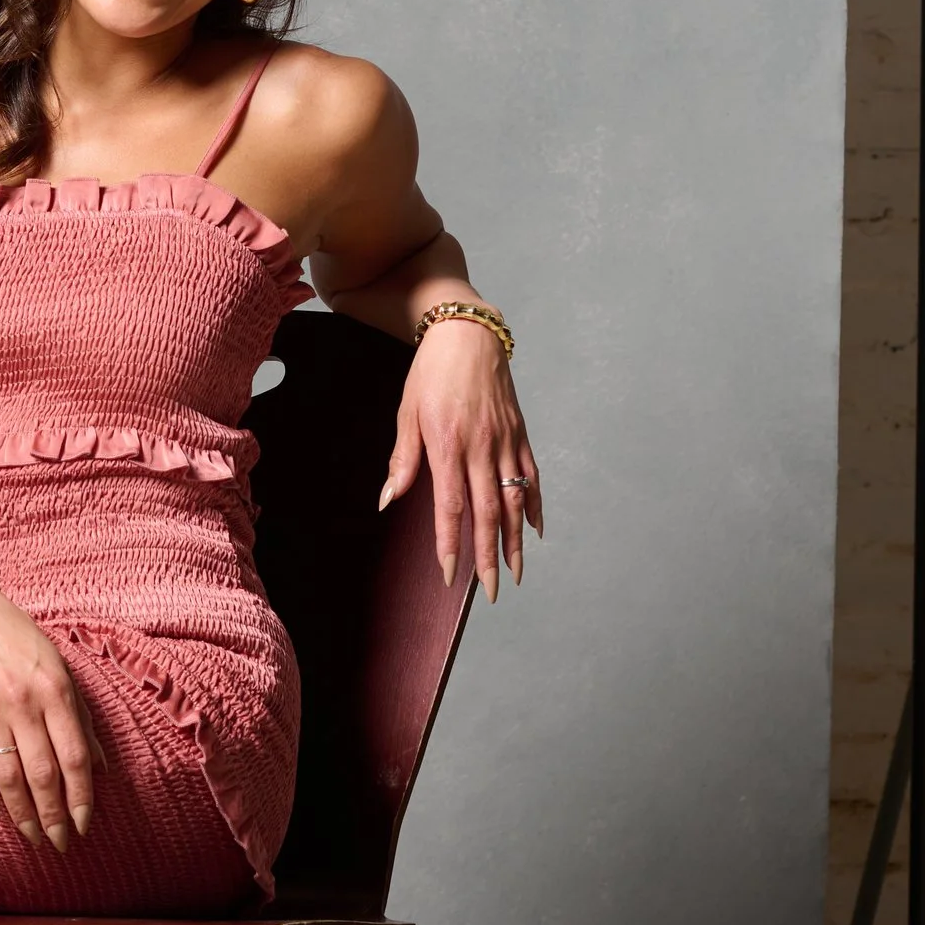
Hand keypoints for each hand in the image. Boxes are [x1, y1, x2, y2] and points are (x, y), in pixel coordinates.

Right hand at [0, 581, 98, 853]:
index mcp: (55, 691)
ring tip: (32, 835)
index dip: (82, 797)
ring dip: (21, 813)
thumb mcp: (59, 666)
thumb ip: (80, 715)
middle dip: (54, 815)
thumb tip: (99, 766)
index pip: (75, 758)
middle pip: (43, 774)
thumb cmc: (18, 637)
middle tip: (60, 842)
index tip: (84, 824)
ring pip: (8, 776)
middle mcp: (23, 703)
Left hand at [380, 323, 541, 598]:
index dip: (452, 544)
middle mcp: (481, 447)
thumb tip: (388, 499)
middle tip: (492, 591)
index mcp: (448, 444)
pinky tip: (535, 530)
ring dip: (516, 540)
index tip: (450, 575)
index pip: (451, 506)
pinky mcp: (520, 433)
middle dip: (489, 556)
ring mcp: (505, 441)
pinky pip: (532, 475)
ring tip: (516, 571)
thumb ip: (403, 460)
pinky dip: (535, 504)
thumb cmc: (430, 373)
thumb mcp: (407, 413)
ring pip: (515, 499)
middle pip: (488, 512)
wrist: (467, 333)